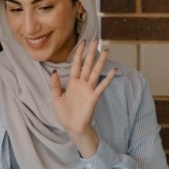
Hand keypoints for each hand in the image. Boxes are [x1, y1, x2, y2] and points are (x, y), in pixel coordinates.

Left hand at [50, 39, 116, 155]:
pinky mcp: (93, 97)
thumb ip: (55, 84)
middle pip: (87, 64)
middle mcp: (82, 84)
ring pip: (95, 72)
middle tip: (96, 40)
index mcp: (72, 83)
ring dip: (100, 61)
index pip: (76, 64)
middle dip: (91, 52)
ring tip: (106, 50)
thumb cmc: (65, 114)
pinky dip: (108, 78)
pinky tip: (114, 71)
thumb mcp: (55, 98)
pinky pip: (101, 86)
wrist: (72, 128)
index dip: (79, 53)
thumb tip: (54, 71)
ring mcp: (89, 90)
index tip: (82, 42)